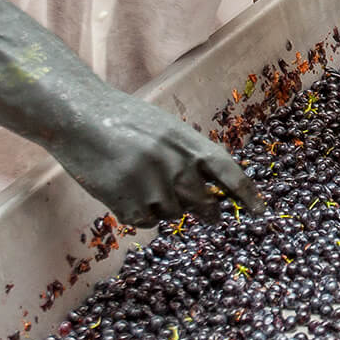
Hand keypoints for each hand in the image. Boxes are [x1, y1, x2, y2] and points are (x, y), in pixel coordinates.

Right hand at [0, 0, 263, 227]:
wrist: (79, 117)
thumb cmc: (123, 121)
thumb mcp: (164, 128)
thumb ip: (188, 155)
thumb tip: (212, 192)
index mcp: (187, 141)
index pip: (228, 171)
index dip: (247, 193)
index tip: (260, 211)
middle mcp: (174, 163)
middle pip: (203, 203)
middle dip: (205, 210)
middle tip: (204, 212)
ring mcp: (151, 183)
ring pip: (173, 215)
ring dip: (163, 207)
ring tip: (140, 182)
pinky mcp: (127, 200)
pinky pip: (145, 222)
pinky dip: (137, 213)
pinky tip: (122, 191)